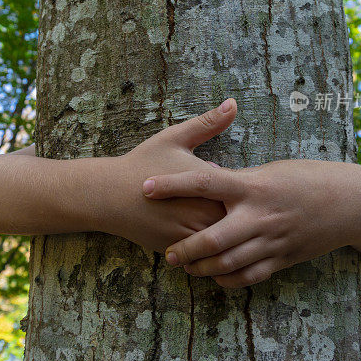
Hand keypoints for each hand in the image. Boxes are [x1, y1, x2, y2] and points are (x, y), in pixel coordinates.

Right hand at [101, 98, 237, 252]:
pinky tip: (209, 238)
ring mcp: (190, 237)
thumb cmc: (143, 163)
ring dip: (228, 237)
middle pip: (239, 223)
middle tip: (247, 211)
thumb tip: (233, 103)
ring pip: (223, 244)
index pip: (246, 197)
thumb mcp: (176, 138)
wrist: (108, 195)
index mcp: (209, 187)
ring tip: (229, 226)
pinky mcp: (178, 252)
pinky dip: (208, 250)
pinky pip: (204, 256)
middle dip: (242, 218)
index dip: (249, 194)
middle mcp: (203, 215)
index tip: (251, 190)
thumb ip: (208, 123)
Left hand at [141, 158, 360, 286]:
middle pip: (213, 237)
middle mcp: (260, 215)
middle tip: (169, 253)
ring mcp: (272, 241)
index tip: (145, 187)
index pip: (203, 181)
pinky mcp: (283, 258)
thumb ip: (239, 180)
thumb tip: (209, 179)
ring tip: (185, 267)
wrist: (351, 204)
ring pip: (229, 263)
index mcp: (253, 185)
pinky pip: (251, 276)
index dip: (172, 184)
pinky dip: (230, 280)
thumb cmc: (307, 178)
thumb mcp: (270, 171)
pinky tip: (215, 279)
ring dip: (203, 268)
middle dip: (186, 248)